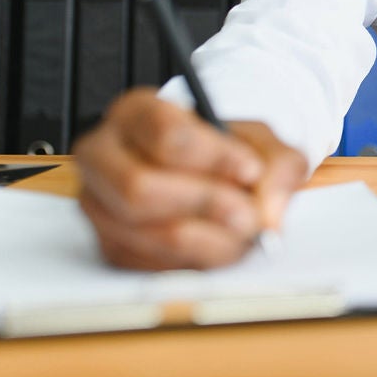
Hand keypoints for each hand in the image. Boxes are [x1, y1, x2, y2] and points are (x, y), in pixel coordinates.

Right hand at [74, 88, 309, 270]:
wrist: (210, 176)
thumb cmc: (227, 152)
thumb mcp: (261, 141)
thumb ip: (277, 165)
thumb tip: (268, 213)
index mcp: (136, 112)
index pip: (164, 133)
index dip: (213, 157)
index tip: (249, 170)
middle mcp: (103, 155)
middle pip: (139, 188)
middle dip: (204, 205)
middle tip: (247, 215)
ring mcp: (99, 204)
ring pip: (146, 233)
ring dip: (207, 240)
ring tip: (242, 232)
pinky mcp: (109, 245)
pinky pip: (150, 265)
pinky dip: (194, 261)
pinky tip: (219, 245)